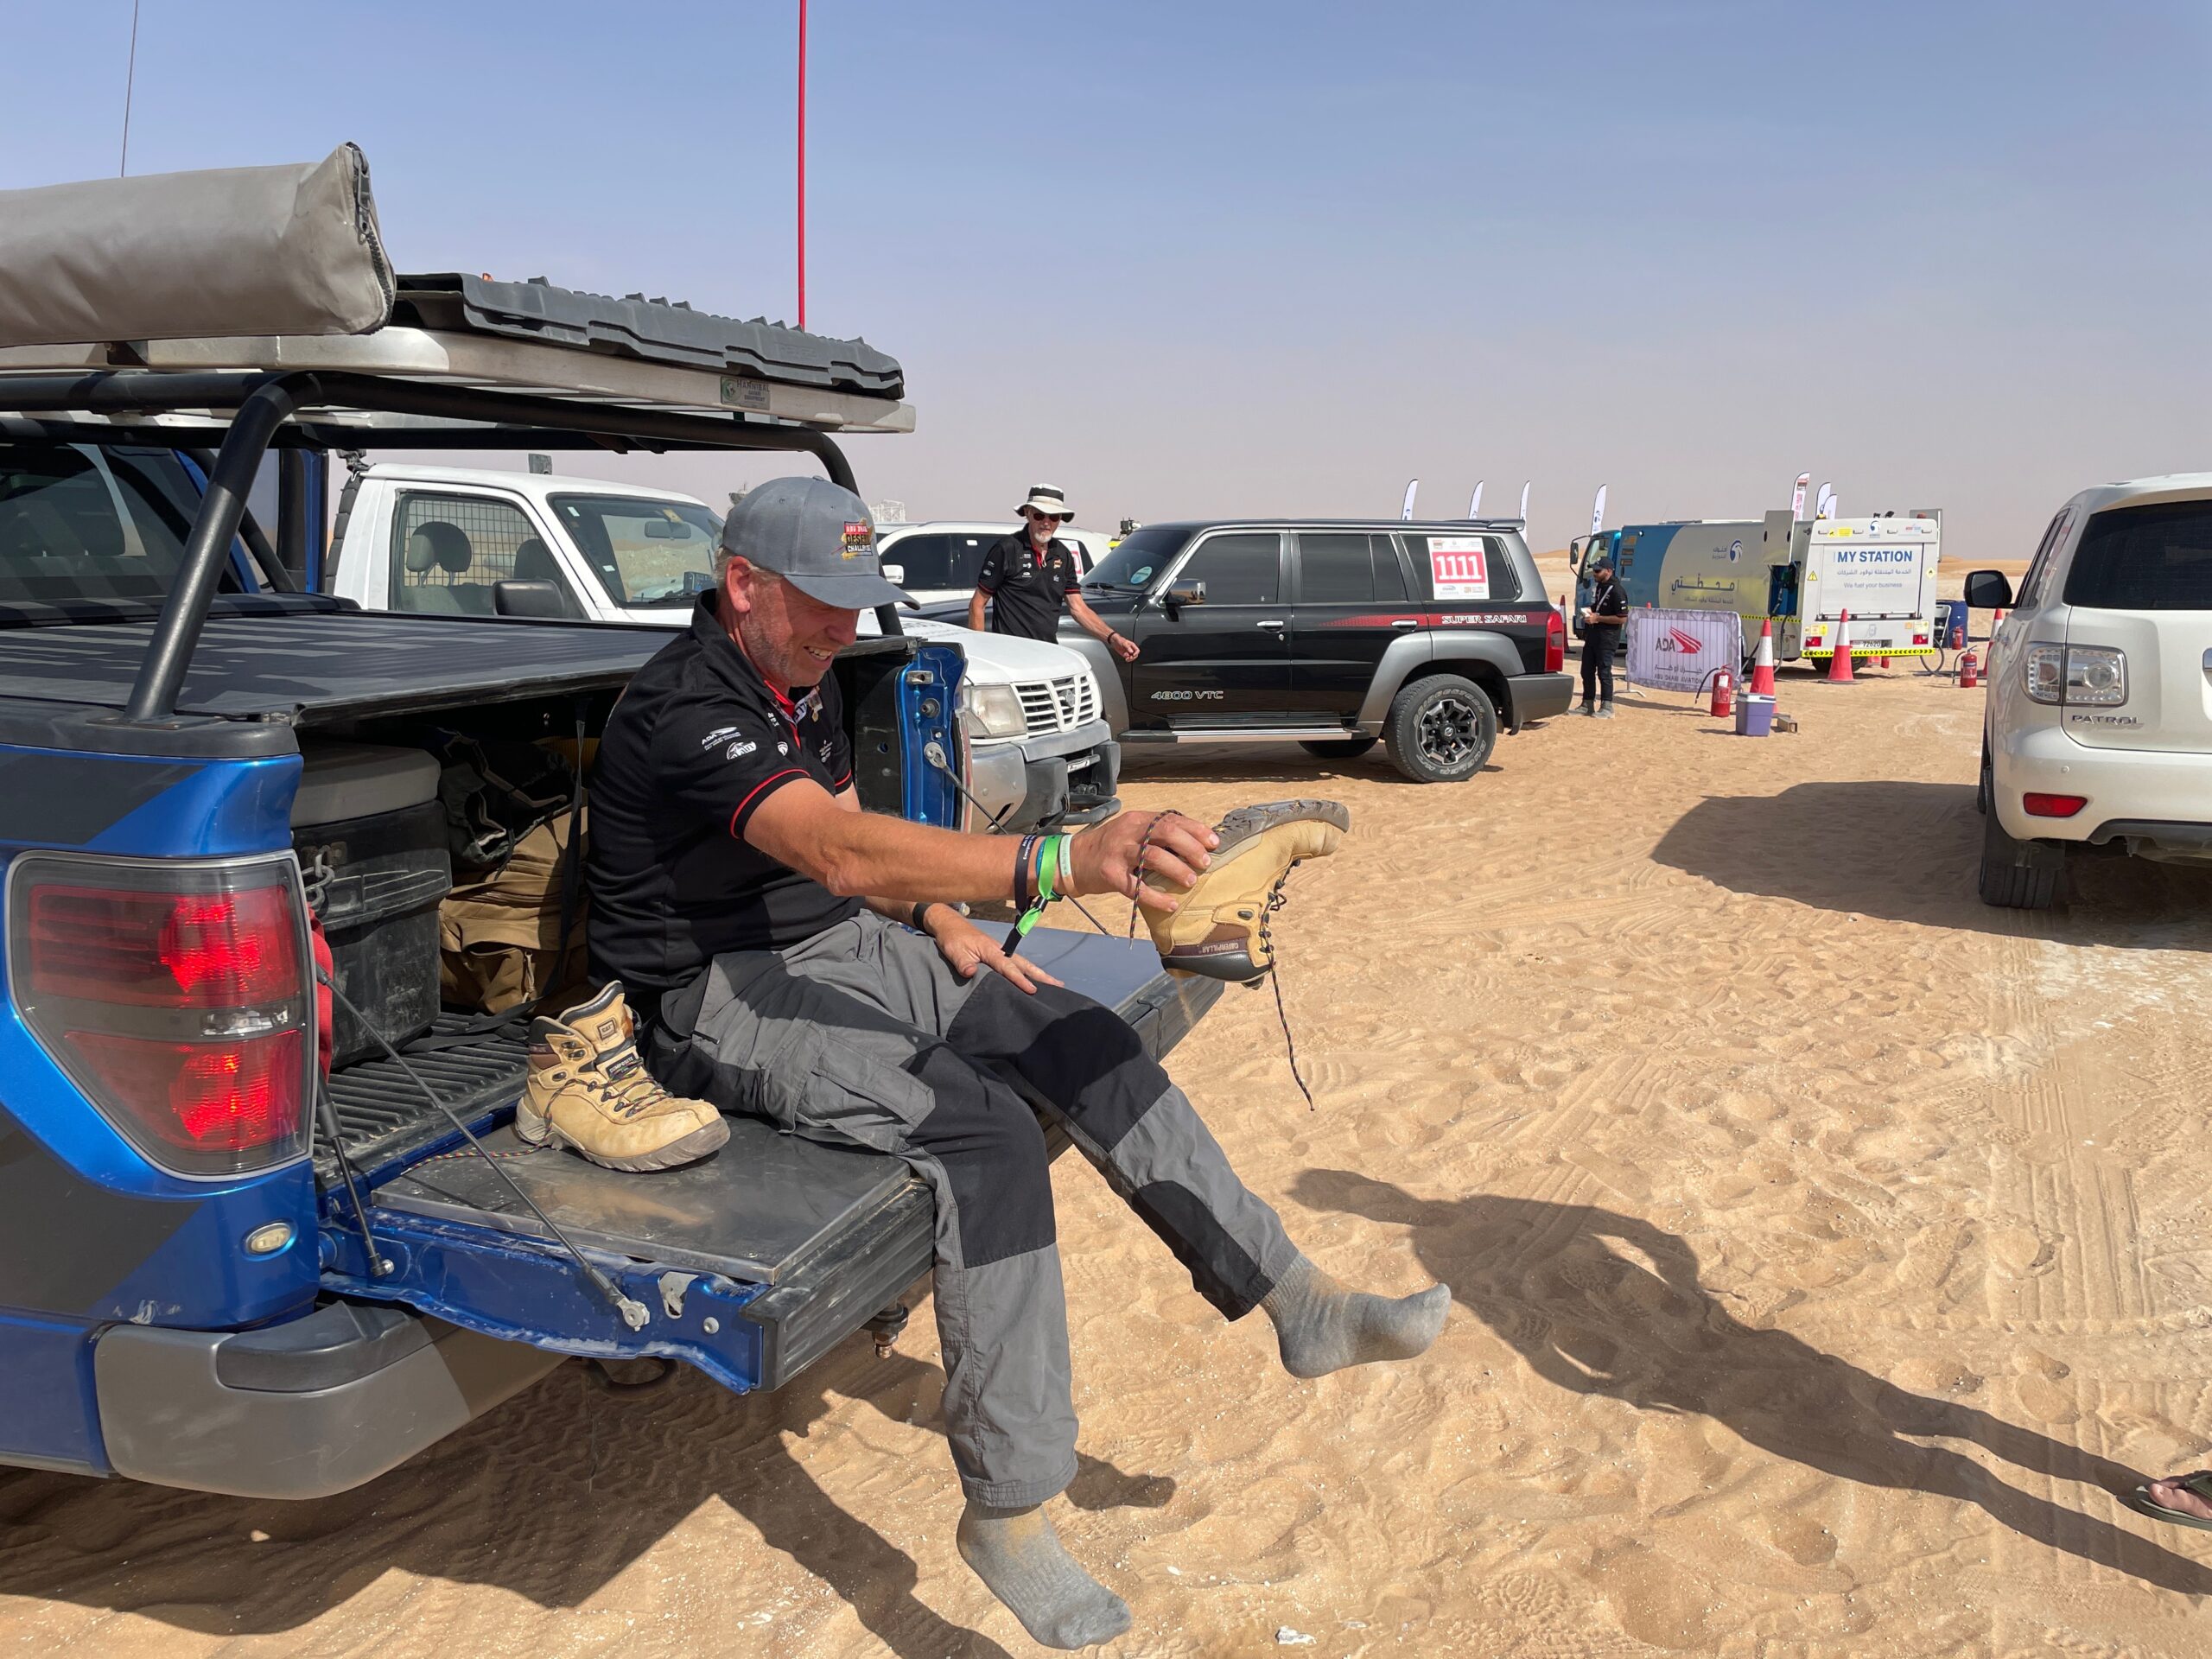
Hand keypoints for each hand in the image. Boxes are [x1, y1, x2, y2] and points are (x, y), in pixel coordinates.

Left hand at [926, 907, 1063, 993]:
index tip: (1032, 990)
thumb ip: (962, 962)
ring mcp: (1001, 951)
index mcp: (991, 950)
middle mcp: (1000, 950)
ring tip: (1053, 984)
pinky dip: (1027, 971)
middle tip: (1058, 986)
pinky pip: (1016, 964)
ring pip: (1023, 964)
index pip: (1008, 968)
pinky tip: (1032, 978)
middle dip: (1041, 976)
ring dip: (1038, 973)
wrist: (949, 924)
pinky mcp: (997, 954)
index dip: (1020, 980)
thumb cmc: (952, 938)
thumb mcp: (953, 950)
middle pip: (1024, 965)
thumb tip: (971, 973)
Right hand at [1067, 809, 1215, 911]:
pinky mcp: (1109, 874)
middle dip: (1190, 847)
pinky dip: (1156, 897)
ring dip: (1176, 869)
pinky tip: (1170, 904)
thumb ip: (1156, 835)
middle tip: (1204, 862)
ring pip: (1152, 856)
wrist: (1073, 860)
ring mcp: (1117, 852)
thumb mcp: (1132, 832)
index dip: (1195, 830)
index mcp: (1138, 819)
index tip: (1213, 842)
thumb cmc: (1110, 848)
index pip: (1171, 819)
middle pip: (1165, 833)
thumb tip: (1193, 845)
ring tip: (1190, 881)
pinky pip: (1136, 887)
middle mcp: (1128, 832)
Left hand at [1107, 632, 1140, 662]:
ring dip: (1130, 659)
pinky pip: (1128, 658)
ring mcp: (1128, 652)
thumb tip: (1131, 651)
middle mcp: (1131, 649)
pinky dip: (1127, 659)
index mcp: (1132, 645)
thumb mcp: (1124, 643)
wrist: (1114, 642)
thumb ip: (1128, 647)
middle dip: (1133, 657)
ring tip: (1127, 659)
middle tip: (1130, 658)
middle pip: (1135, 655)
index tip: (1133, 655)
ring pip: (1132, 657)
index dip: (1136, 653)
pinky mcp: (1125, 654)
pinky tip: (1126, 659)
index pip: (1137, 650)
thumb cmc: (1120, 640)